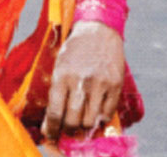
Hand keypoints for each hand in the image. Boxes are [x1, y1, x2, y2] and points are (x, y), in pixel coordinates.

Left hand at [42, 21, 125, 141]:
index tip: (51, 135)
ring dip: (85, 127)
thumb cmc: (74, 49)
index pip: (54, 112)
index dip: (52, 129)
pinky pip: (107, 113)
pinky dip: (101, 119)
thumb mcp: (59, 65)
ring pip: (90, 121)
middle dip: (68, 131)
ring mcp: (99, 85)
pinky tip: (96, 115)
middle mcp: (79, 82)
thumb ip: (58, 89)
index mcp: (61, 76)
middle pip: (72, 120)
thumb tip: (55, 116)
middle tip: (67, 132)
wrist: (98, 31)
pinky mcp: (115, 86)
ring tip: (81, 125)